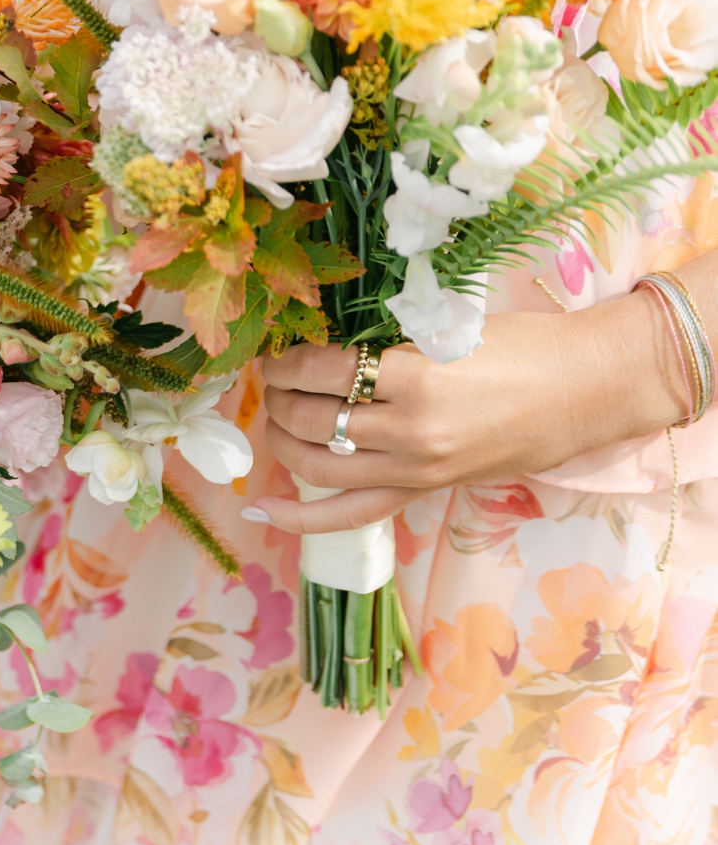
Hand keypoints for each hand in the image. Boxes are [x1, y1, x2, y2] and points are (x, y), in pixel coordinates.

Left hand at [247, 296, 689, 534]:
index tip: (278, 349)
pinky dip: (301, 518)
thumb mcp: (450, 326)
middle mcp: (411, 433)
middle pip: (314, 420)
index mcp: (418, 379)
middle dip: (280, 397)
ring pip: (320, 466)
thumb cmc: (524, 345)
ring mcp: (416, 470)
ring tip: (275, 416)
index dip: (288, 360)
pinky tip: (260, 511)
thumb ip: (388, 336)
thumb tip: (321, 336)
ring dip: (283, 440)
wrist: (584, 392)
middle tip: (273, 376)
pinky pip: (350, 513)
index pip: (323, 372)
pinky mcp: (423, 491)